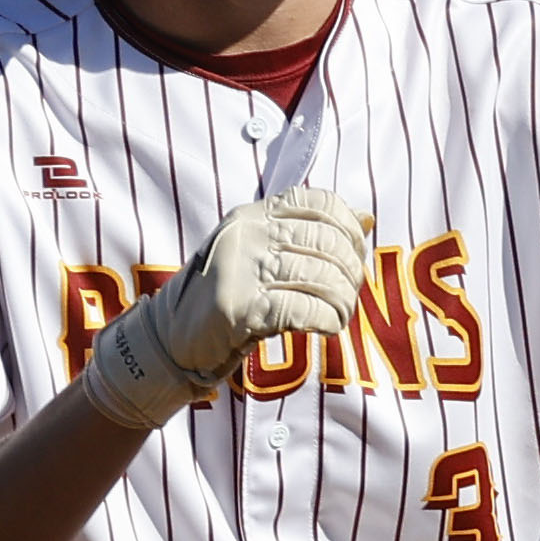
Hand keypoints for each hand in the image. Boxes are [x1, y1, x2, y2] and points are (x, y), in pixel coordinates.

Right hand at [82, 185, 371, 428]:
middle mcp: (247, 233)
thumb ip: (309, 233)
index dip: (350, 227)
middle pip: (328, 242)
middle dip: (351, 272)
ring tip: (340, 315)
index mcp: (254, 214)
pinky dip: (327, 320)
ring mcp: (240, 268)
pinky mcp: (240, 306)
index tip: (356, 253)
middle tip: (349, 294)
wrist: (173, 338)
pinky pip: (305, 309)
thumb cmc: (227, 295)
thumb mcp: (263, 252)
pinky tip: (327, 326)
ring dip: (343, 302)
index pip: (319, 203)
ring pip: (321, 276)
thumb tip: (366, 217)